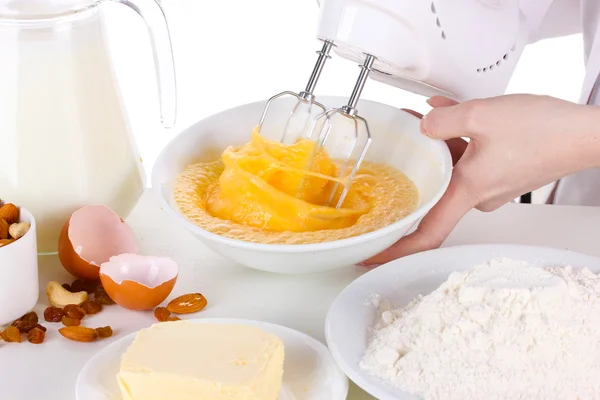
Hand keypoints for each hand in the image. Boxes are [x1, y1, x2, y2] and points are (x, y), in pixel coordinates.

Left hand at [362, 94, 597, 265]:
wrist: (587, 133)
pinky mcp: (501, 172)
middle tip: (394, 146)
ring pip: (451, 169)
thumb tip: (424, 124)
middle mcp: (478, 195)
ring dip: (435, 145)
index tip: (370, 253)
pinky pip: (468, 159)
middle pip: (433, 189)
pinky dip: (457, 141)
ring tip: (420, 117)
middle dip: (412, 167)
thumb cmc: (545, 132)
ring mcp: (491, 185)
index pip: (424, 234)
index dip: (394, 249)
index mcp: (467, 191)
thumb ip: (442, 120)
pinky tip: (448, 115)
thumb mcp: (482, 115)